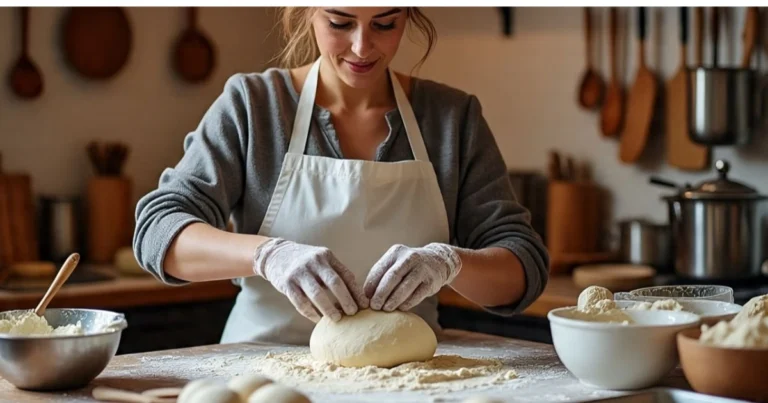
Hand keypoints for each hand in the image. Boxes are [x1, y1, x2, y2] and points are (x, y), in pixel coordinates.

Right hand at [252, 238, 367, 321]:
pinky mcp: (287, 283)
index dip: (357, 291)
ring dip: (329, 309)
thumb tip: (355, 296)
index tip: (364, 305)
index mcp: (327, 256)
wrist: (276, 254)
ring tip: (337, 319)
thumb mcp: (321, 260)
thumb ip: (335, 273)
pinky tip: (318, 319)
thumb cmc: (305, 262)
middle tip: (353, 313)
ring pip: (318, 294)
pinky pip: (301, 302)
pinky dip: (311, 313)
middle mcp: (314, 262)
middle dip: (346, 300)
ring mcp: (299, 272)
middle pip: (334, 283)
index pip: (346, 275)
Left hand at [364, 243, 461, 311]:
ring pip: (405, 286)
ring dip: (393, 300)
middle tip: (374, 306)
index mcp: (396, 252)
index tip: (365, 298)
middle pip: (392, 277)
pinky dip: (408, 302)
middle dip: (381, 293)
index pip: (379, 269)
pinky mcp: (432, 280)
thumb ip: (382, 276)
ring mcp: (422, 268)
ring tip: (386, 309)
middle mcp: (409, 257)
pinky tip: (401, 308)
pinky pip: (418, 294)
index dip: (371, 285)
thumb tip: (366, 295)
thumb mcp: (396, 264)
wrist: (439, 261)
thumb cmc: (410, 267)